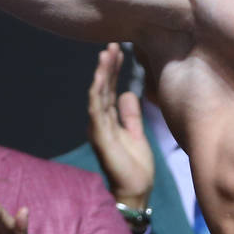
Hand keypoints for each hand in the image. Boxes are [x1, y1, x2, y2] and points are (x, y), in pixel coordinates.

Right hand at [87, 43, 154, 211]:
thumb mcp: (136, 133)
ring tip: (106, 54)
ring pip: (97, 95)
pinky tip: (99, 79)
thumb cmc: (135, 165)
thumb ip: (130, 114)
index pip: (109, 88)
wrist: (136, 190)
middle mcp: (101, 121)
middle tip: (113, 44)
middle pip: (102, 87)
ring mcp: (99, 128)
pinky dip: (97, 94)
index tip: (120, 49)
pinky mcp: (101, 137)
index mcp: (110, 119)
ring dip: (101, 74)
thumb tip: (126, 93)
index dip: (113, 69)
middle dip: (107, 65)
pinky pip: (96, 112)